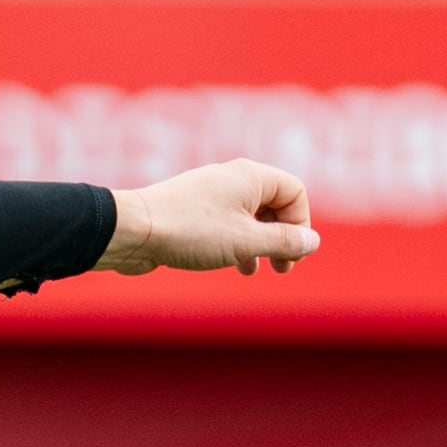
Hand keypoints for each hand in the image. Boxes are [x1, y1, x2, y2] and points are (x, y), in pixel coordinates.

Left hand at [97, 158, 320, 277]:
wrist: (135, 230)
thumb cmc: (192, 231)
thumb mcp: (247, 241)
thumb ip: (283, 241)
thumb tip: (311, 242)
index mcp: (251, 176)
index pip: (294, 192)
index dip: (300, 224)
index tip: (292, 254)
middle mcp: (232, 179)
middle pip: (274, 204)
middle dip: (281, 237)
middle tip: (282, 268)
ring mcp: (210, 193)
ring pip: (249, 216)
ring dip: (258, 243)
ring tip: (253, 270)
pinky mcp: (192, 210)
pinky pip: (226, 223)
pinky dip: (236, 242)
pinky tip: (231, 264)